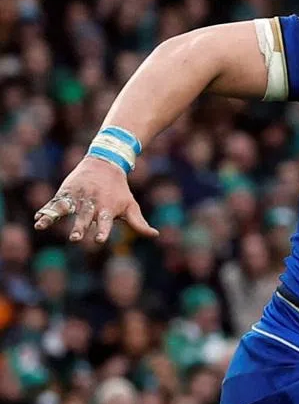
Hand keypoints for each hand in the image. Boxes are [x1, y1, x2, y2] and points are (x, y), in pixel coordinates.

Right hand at [34, 156, 156, 242]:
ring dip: (53, 217)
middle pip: (84, 217)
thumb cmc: (119, 190)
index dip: (103, 231)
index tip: (99, 239)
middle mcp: (91, 204)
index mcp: (107, 209)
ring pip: (64, 209)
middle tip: (75, 238)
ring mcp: (77, 197)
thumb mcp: (131, 205)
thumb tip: (155, 235)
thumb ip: (139, 223)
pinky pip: (54, 203)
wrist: (106, 163)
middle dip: (80, 227)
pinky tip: (37, 219)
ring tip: (42, 225)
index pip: (105, 222)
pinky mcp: (66, 192)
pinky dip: (46, 210)